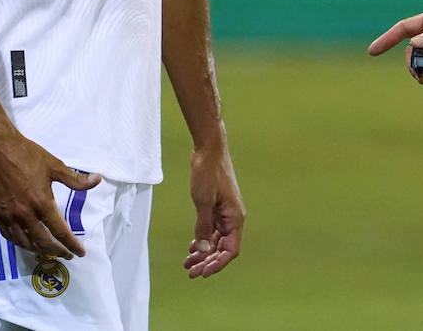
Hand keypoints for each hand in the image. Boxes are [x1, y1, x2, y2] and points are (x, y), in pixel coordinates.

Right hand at [0, 128, 100, 258]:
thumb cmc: (27, 155)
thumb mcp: (55, 165)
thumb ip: (76, 179)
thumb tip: (97, 180)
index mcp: (41, 202)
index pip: (60, 231)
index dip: (71, 244)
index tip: (80, 252)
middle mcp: (25, 214)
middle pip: (43, 242)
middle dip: (57, 251)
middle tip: (67, 255)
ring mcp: (9, 216)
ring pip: (25, 242)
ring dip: (38, 250)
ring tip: (49, 252)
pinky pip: (9, 236)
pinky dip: (20, 243)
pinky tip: (26, 243)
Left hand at [183, 145, 243, 277]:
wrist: (209, 149)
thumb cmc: (208, 172)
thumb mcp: (203, 201)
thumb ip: (204, 227)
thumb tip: (204, 251)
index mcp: (235, 217)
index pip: (231, 250)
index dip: (218, 264)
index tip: (202, 273)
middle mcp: (232, 217)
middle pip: (223, 248)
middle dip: (207, 262)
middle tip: (190, 272)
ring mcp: (224, 212)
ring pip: (216, 240)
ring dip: (203, 253)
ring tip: (187, 264)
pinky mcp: (216, 207)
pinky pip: (211, 230)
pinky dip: (203, 240)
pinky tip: (192, 248)